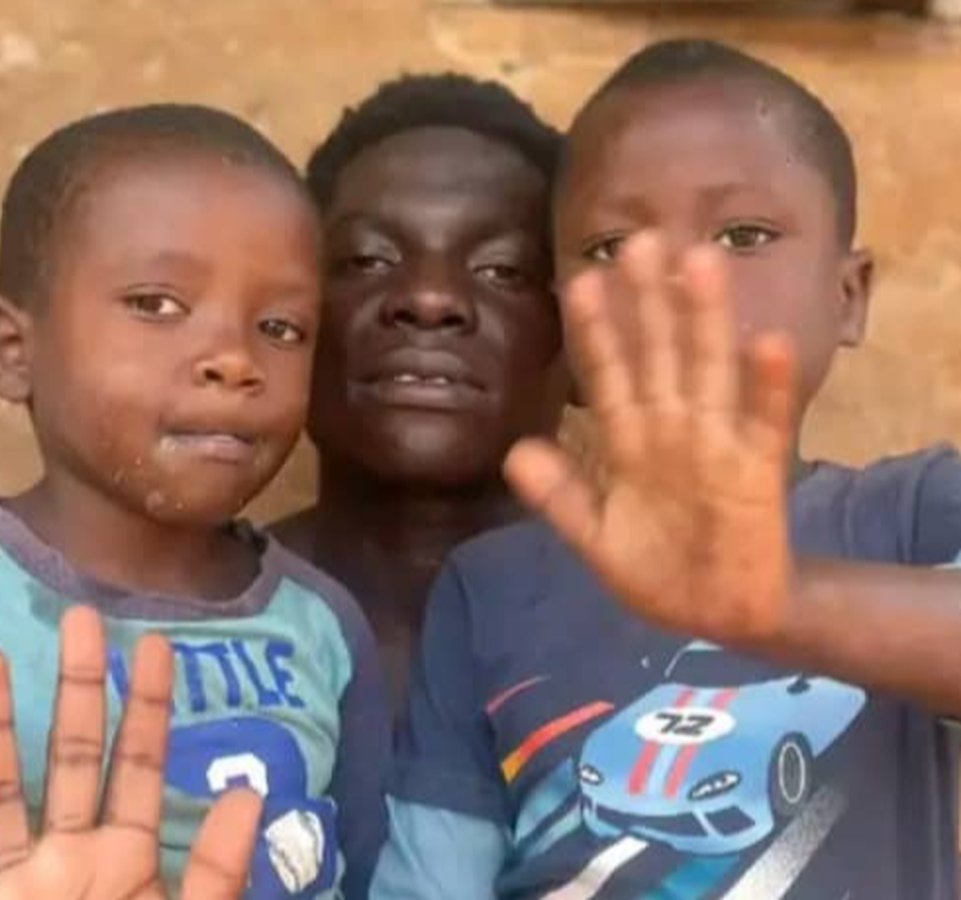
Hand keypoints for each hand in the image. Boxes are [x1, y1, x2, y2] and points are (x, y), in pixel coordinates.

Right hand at [0, 606, 260, 899]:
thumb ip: (216, 875)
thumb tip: (252, 794)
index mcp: (128, 863)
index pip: (143, 769)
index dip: (150, 708)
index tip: (155, 643)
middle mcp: (69, 862)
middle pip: (70, 760)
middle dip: (74, 691)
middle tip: (78, 617)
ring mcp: (12, 890)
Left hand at [505, 232, 797, 645]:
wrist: (715, 614)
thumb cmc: (654, 568)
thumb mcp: (594, 536)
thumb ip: (558, 496)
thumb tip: (513, 452)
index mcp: (628, 442)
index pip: (606, 376)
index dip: (594, 333)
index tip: (579, 281)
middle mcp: (671, 430)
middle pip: (657, 355)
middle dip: (648, 302)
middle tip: (640, 240)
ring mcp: (716, 445)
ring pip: (707, 371)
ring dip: (704, 320)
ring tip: (700, 262)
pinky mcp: (757, 471)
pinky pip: (763, 424)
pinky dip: (767, 388)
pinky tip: (770, 342)